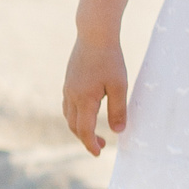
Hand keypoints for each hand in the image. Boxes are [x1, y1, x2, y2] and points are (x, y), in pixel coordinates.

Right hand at [63, 35, 129, 155]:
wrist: (94, 34)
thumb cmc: (110, 59)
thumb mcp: (119, 86)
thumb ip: (118, 110)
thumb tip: (118, 131)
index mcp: (84, 100)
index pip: (84, 130)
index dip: (91, 144)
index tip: (99, 153)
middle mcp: (72, 96)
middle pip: (74, 126)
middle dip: (86, 139)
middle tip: (101, 145)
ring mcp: (68, 88)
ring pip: (69, 116)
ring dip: (80, 128)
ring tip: (94, 132)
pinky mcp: (69, 81)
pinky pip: (68, 105)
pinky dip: (76, 116)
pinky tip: (87, 113)